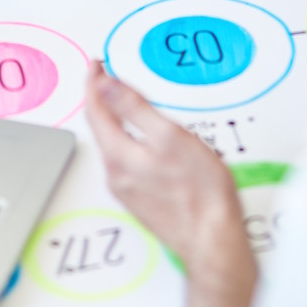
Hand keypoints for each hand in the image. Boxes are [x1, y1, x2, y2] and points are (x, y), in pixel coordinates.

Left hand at [84, 61, 250, 281]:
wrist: (213, 241)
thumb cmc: (199, 191)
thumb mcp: (170, 137)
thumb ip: (135, 108)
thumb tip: (107, 84)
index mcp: (119, 156)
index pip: (95, 110)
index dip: (94, 82)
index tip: (96, 64)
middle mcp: (116, 175)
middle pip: (99, 128)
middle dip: (100, 98)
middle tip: (104, 76)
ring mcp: (127, 190)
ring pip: (111, 145)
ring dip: (111, 119)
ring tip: (117, 100)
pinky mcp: (140, 200)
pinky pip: (123, 161)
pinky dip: (123, 138)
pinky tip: (137, 136)